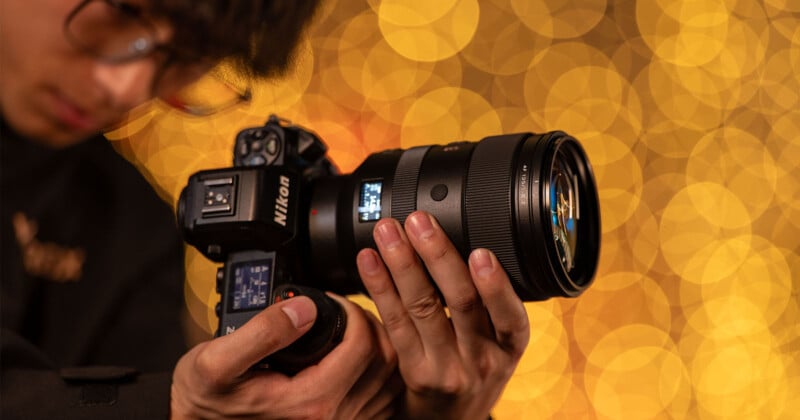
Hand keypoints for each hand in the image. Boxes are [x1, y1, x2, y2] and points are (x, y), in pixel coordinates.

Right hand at [170, 294, 399, 418]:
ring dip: (380, 346)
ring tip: (354, 328)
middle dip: (371, 324)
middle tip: (346, 309)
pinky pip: (381, 400)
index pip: (362, 346)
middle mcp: (332, 418)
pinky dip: (379, 372)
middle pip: (385, 361)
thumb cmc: (206, 397)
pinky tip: (359, 356)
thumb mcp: (216, 360)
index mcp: (310, 401)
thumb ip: (261, 332)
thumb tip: (304, 309)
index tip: (332, 299)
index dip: (354, 311)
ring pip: (389, 381)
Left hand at [357, 211, 529, 419]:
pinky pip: (395, 324)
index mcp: (510, 345)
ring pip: (423, 309)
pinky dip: (380, 288)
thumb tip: (459, 239)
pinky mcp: (415, 371)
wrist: (452, 418)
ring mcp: (447, 368)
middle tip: (419, 221)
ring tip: (387, 231)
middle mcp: (482, 359)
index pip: (510, 315)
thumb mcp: (498, 342)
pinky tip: (369, 262)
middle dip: (438, 255)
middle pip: (460, 303)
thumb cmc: (476, 367)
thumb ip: (488, 303)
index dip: (495, 284)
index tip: (481, 252)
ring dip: (402, 264)